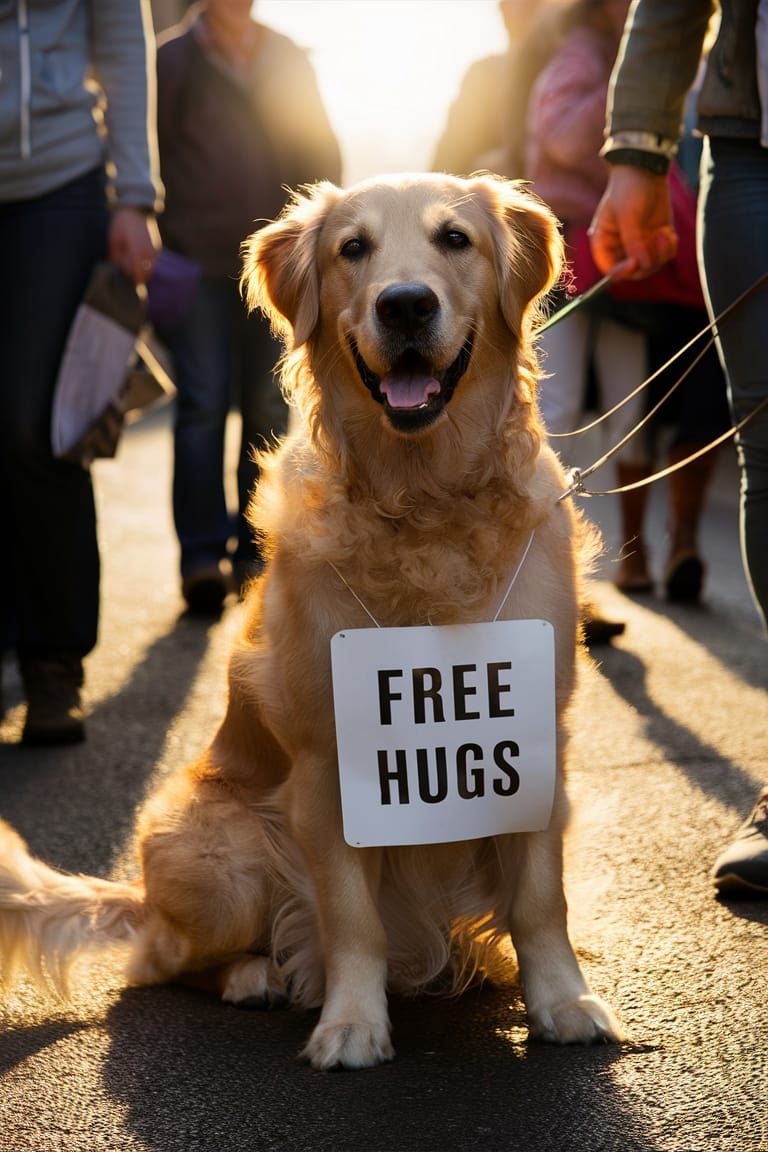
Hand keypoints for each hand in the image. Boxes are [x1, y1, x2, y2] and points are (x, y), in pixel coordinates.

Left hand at [108, 206, 160, 286]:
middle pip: (145, 273)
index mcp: (136, 251)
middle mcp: (148, 252)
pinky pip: (154, 262)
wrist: (136, 209)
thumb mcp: (114, 238)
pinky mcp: (157, 247)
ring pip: (151, 268)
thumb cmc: (122, 223)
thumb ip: (115, 254)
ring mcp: (154, 250)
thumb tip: (114, 266)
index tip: (131, 286)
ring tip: (134, 267)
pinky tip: (140, 261)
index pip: (137, 273)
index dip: (134, 281)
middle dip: (138, 276)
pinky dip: (148, 265)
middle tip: (128, 274)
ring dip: (144, 271)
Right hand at [589, 165, 677, 280]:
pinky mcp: (655, 240)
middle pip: (634, 272)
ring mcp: (639, 245)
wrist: (646, 169)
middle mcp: (621, 248)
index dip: (622, 272)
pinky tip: (669, 232)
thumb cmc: (629, 190)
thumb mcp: (628, 216)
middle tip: (659, 240)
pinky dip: (669, 248)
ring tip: (665, 232)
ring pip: (652, 266)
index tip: (635, 263)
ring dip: (661, 253)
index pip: (611, 270)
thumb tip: (641, 265)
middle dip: (649, 261)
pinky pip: (664, 256)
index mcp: (605, 243)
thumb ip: (633, 242)